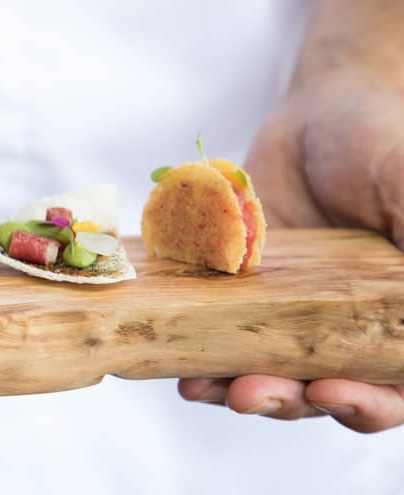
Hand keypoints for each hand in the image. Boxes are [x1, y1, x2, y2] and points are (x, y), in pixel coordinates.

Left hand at [179, 67, 403, 432]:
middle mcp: (343, 330)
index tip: (332, 389)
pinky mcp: (238, 299)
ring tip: (201, 386)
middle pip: (321, 392)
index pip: (392, 385)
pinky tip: (176, 361)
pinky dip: (197, 352)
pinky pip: (217, 337)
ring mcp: (286, 317)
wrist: (321, 114)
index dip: (367, 402)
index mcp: (396, 320)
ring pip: (264, 372)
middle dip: (286, 399)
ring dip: (234, 385)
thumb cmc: (382, 146)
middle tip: (248, 393)